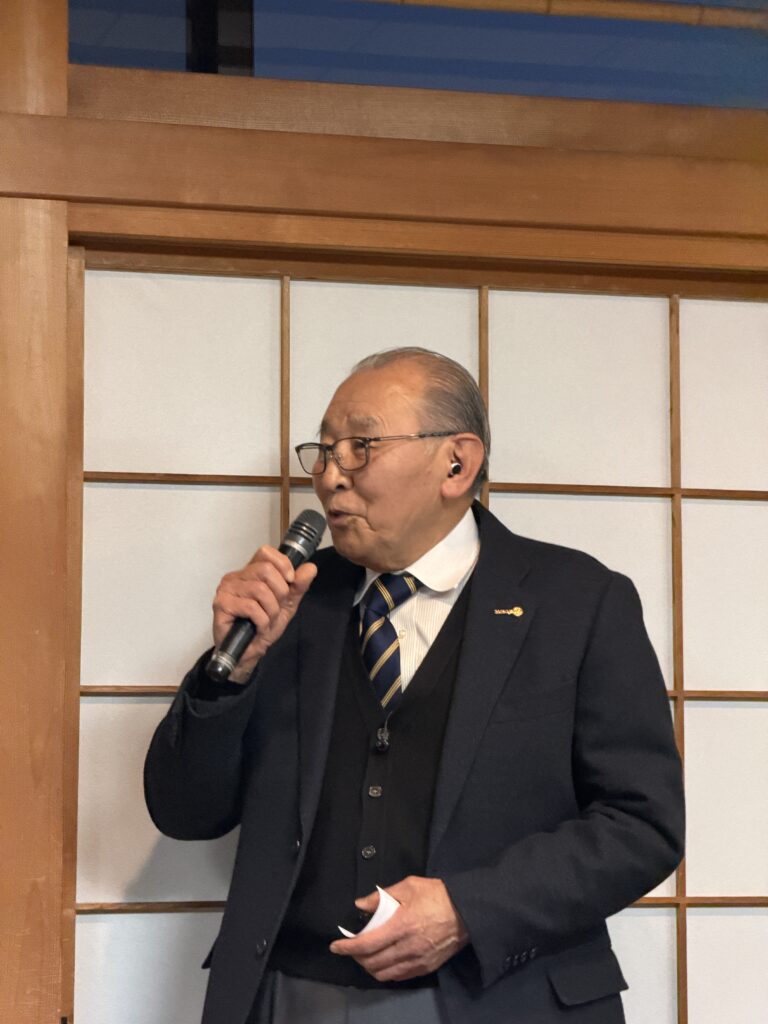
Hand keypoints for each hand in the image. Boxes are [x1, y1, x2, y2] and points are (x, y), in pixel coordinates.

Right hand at [212, 546, 316, 680]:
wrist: (248, 653)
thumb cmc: (262, 627)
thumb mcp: (286, 605)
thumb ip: (298, 586)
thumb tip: (311, 567)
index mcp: (250, 572)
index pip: (265, 552)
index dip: (282, 565)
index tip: (290, 582)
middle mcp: (235, 576)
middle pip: (266, 570)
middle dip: (279, 593)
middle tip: (275, 610)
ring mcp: (226, 589)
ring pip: (260, 590)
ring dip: (271, 611)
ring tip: (266, 621)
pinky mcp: (221, 604)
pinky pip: (251, 607)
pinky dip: (262, 621)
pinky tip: (258, 628)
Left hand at [329, 876, 467, 981]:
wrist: (467, 911)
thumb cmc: (437, 894)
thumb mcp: (409, 885)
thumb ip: (382, 896)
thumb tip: (360, 904)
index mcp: (401, 924)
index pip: (367, 943)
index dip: (347, 947)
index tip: (334, 947)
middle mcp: (407, 946)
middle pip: (372, 962)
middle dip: (356, 958)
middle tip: (351, 948)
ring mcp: (417, 960)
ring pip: (383, 973)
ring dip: (369, 967)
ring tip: (364, 956)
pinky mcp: (426, 967)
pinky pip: (399, 977)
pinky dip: (385, 972)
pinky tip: (383, 962)